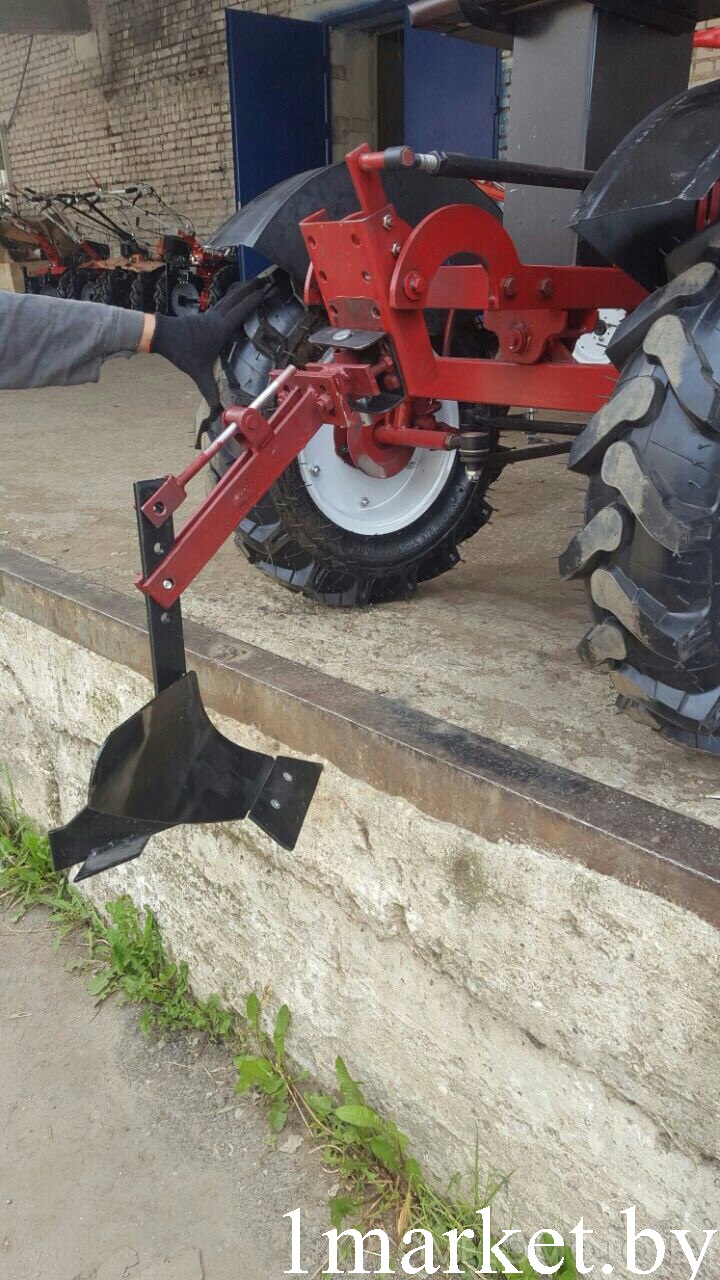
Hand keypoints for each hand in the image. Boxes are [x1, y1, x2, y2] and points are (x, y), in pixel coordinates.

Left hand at [149, 283, 264, 405]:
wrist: (161, 335)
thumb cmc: (180, 351)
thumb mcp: (196, 371)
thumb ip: (208, 388)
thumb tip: (217, 408)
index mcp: (219, 329)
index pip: (240, 312)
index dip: (253, 301)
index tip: (265, 292)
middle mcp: (216, 318)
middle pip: (235, 298)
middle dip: (250, 288)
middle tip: (263, 279)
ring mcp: (209, 315)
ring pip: (228, 298)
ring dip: (240, 290)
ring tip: (251, 282)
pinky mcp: (203, 316)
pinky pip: (222, 303)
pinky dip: (231, 298)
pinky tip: (232, 299)